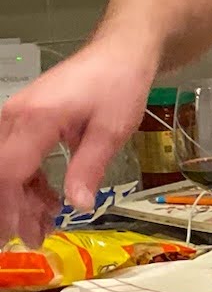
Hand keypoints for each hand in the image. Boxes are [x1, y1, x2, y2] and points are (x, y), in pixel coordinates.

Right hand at [0, 38, 156, 243]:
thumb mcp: (112, 130)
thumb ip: (89, 167)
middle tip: (34, 239)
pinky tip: (48, 203)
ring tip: (44, 228)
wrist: (119, 53)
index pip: (9, 171)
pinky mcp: (23, 119)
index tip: (18, 234)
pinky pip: (14, 157)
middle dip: (12, 209)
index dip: (11, 207)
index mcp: (36, 118)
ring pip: (5, 167)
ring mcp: (16, 116)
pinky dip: (27, 183)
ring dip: (20, 200)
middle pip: (1, 171)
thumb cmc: (119, 85)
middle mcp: (16, 116)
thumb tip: (78, 205)